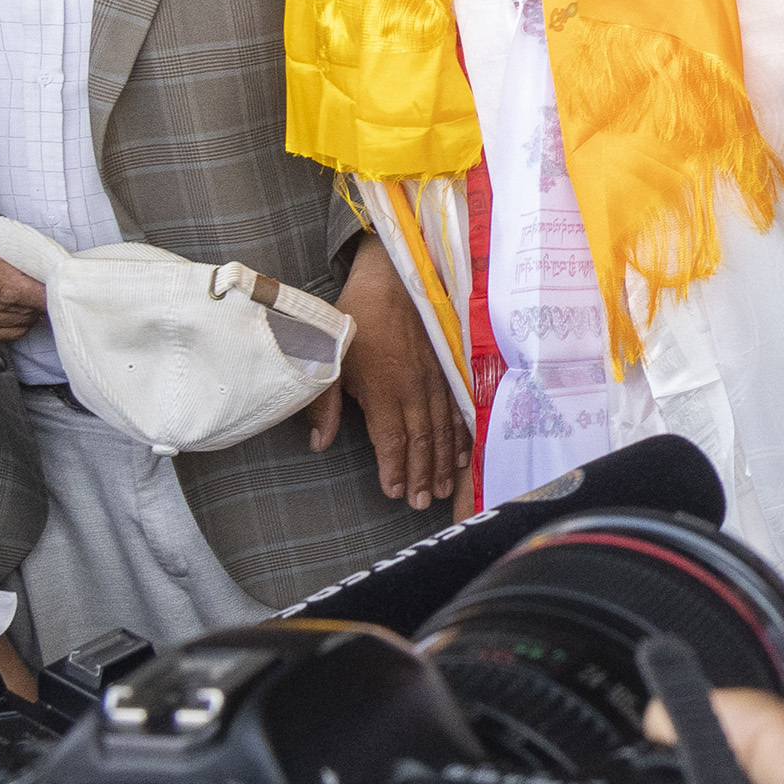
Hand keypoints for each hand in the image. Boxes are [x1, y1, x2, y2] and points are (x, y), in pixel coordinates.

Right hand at [0, 207, 46, 343]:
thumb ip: (13, 240)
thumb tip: (47, 256)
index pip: (9, 289)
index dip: (39, 293)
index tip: (60, 285)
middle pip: (14, 308)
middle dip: (42, 299)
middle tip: (56, 286)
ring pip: (12, 324)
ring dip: (32, 312)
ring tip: (36, 293)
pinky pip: (1, 334)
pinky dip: (18, 322)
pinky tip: (20, 306)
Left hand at [318, 242, 465, 512]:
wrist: (390, 279)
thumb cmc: (356, 319)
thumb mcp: (329, 359)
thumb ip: (324, 404)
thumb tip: (320, 443)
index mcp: (385, 389)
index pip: (393, 439)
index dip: (395, 469)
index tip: (395, 493)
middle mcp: (415, 389)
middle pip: (423, 441)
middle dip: (423, 475)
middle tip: (423, 504)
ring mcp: (435, 380)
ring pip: (443, 430)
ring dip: (444, 462)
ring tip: (444, 489)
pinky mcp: (446, 370)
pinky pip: (458, 410)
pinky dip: (461, 435)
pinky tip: (463, 454)